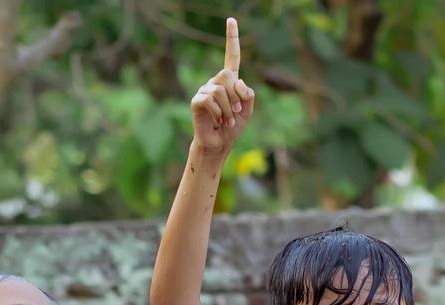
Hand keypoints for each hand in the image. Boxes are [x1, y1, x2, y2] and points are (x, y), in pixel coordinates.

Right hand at [190, 18, 255, 155]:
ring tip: (227, 121)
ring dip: (230, 109)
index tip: (231, 19)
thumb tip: (236, 81)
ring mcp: (204, 90)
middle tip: (236, 114)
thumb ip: (247, 93)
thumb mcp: (247, 110)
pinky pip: (211, 99)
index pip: (232, 56)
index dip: (232, 38)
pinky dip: (219, 112)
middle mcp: (215, 82)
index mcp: (229, 82)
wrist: (218, 145)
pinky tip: (218, 121)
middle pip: (227, 74)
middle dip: (236, 96)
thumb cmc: (232, 127)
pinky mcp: (196, 101)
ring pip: (221, 90)